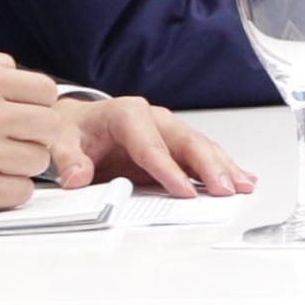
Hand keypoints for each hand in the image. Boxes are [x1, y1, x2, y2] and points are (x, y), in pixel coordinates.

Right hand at [0, 53, 73, 212]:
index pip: (46, 91)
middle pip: (50, 127)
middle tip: (14, 139)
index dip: (38, 104)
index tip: (25, 113)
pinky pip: (20, 192)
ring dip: (21, 163)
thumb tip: (32, 82)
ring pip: (38, 161)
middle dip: (36, 134)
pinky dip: (9, 189)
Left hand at [49, 95, 259, 200]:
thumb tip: (77, 176)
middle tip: (225, 190)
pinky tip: (243, 179)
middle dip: (210, 167)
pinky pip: (203, 156)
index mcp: (128, 113)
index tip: (182, 191)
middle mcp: (155, 119)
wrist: (78, 124)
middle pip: (187, 143)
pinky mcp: (175, 147)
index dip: (168, 169)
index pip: (151, 145)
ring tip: (243, 187)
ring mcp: (169, 132)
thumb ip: (68, 159)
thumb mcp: (61, 141)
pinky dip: (223, 168)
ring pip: (202, 148)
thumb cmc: (75, 130)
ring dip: (224, 169)